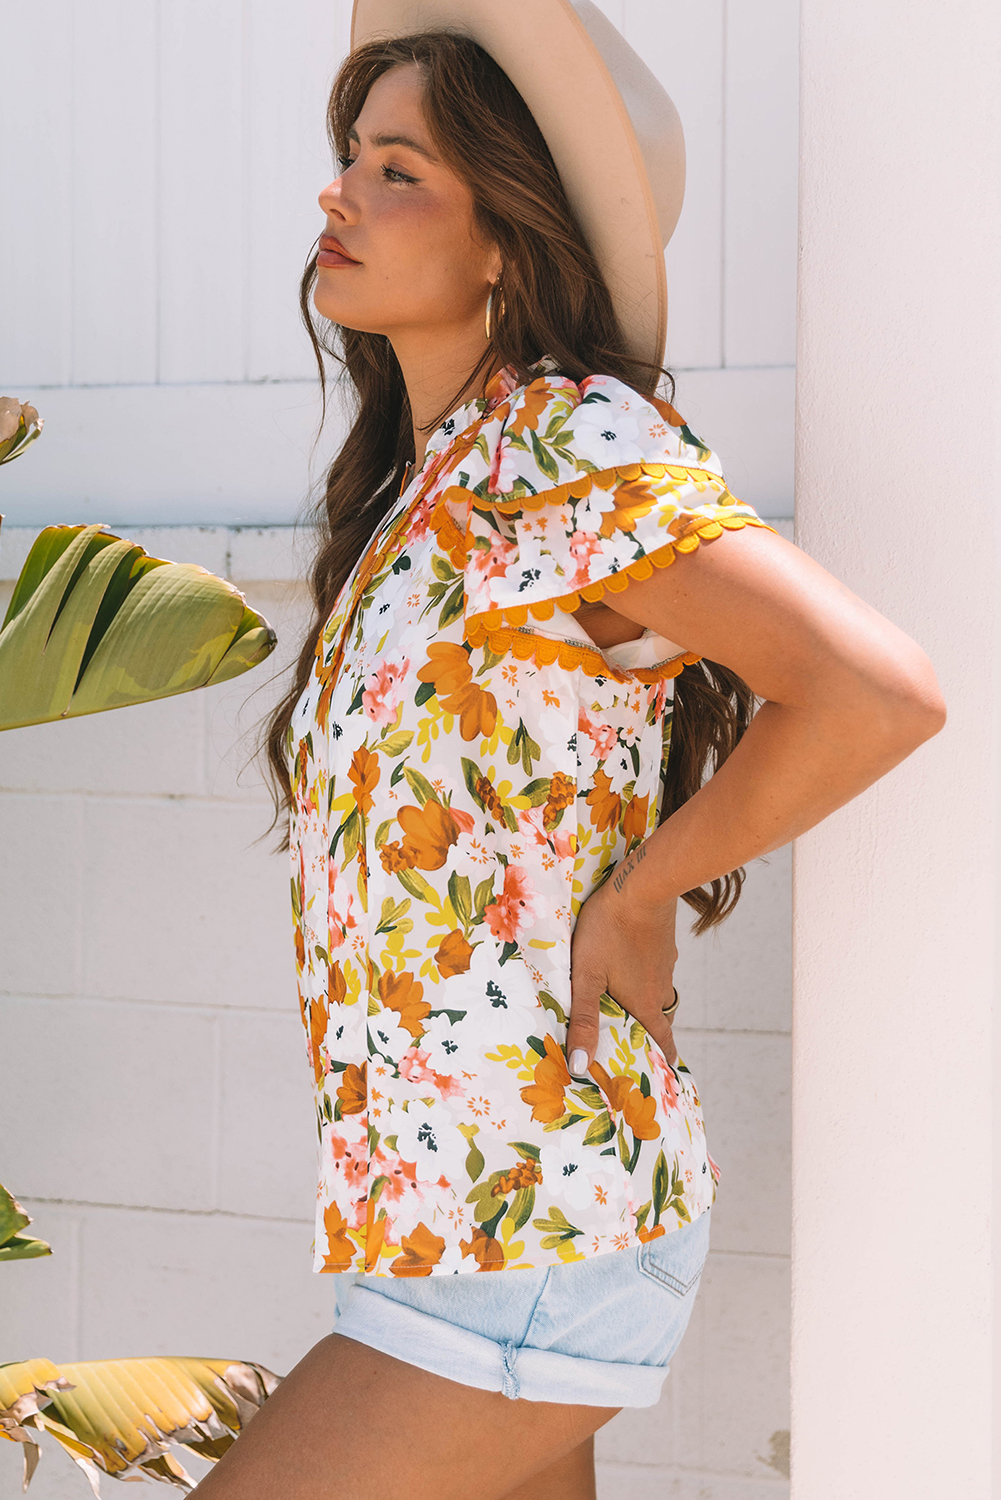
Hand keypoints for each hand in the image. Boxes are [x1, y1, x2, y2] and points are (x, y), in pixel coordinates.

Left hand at [568, 870, 679, 1072]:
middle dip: (652, 1030)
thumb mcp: (586, 976)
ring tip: (630, 1001)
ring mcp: (665, 963)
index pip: (662, 1039)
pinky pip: (658, 967)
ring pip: (660, 991)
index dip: (664, 1056)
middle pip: (661, 1017)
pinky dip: (648, 974)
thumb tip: (581, 1066)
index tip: (669, 1068)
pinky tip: (631, 961)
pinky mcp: (664, 942)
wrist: (640, 887)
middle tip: (639, 1037)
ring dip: (649, 1000)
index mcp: (645, 1003)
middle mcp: (660, 987)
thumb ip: (582, 1019)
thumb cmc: (608, 931)